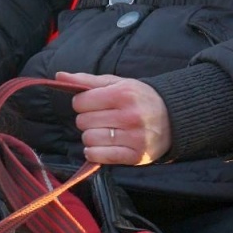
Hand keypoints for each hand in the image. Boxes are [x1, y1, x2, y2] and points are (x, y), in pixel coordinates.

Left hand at [56, 71, 172, 165]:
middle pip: (83, 122)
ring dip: (90, 136)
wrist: (173, 119)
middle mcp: (129, 116)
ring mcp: (133, 137)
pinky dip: (94, 152)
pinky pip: (99, 156)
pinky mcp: (135, 156)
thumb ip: (88, 80)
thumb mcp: (118, 83)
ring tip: (103, 131)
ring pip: (89, 139)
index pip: (81, 102)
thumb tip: (59, 76)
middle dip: (87, 120)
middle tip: (100, 118)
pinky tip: (102, 145)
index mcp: (123, 94)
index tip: (92, 104)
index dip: (82, 103)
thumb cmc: (140, 98)